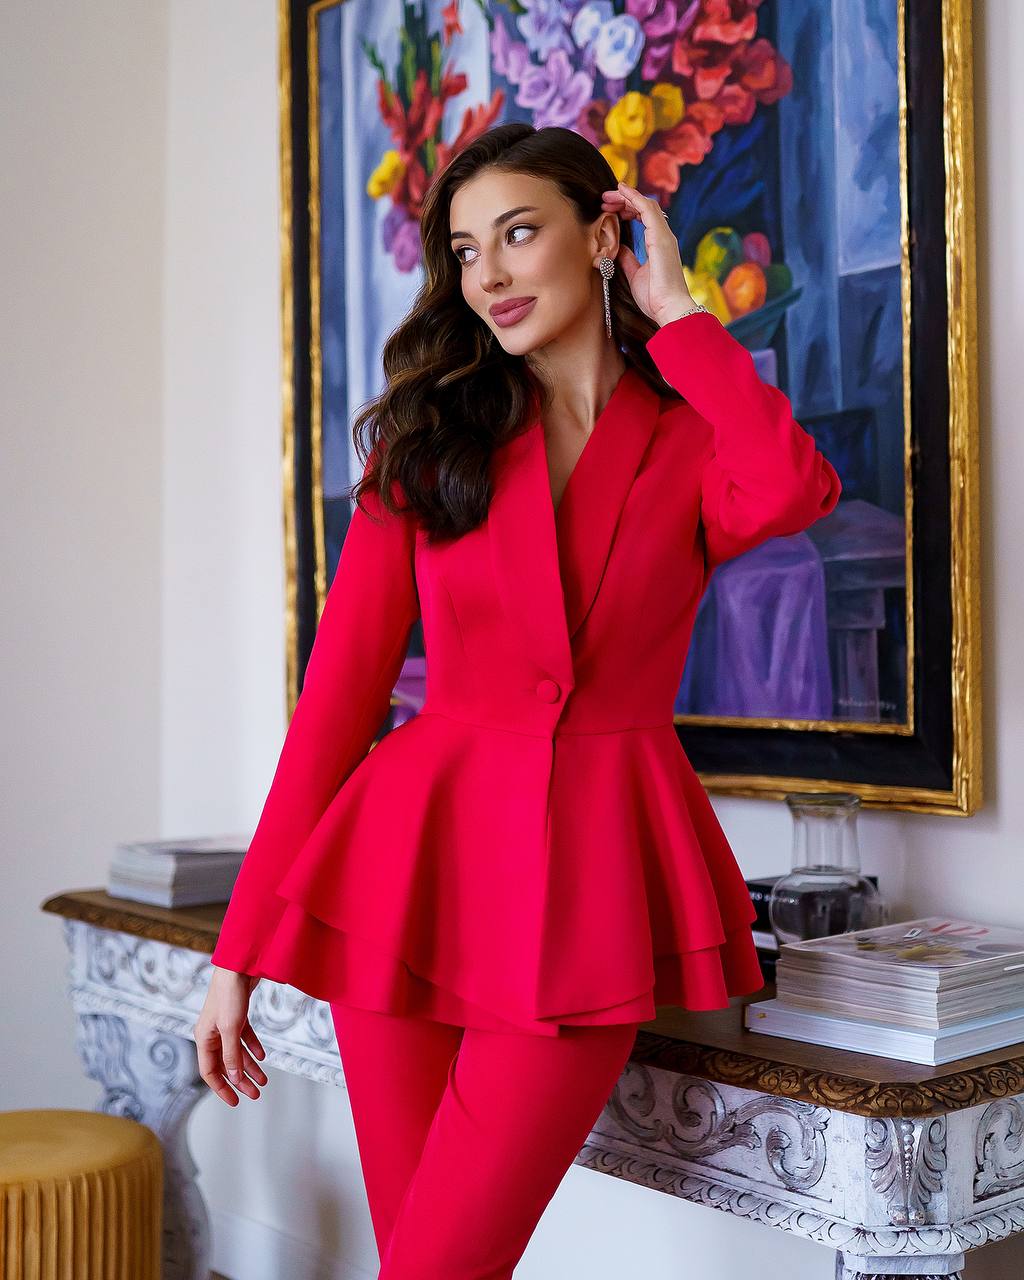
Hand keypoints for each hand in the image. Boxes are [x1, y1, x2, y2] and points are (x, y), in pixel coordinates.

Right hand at [193, 967, 266, 1104]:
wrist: (239, 964)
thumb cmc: (230, 994)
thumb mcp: (231, 1028)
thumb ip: (232, 1055)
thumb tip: (235, 1079)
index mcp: (203, 1038)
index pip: (210, 1072)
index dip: (222, 1088)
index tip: (236, 1102)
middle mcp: (211, 1033)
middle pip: (225, 1064)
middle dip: (241, 1080)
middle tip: (256, 1094)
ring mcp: (224, 1024)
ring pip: (237, 1052)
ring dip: (250, 1066)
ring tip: (264, 1080)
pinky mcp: (237, 1015)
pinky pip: (244, 1037)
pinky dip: (253, 1047)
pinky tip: (263, 1056)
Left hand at [600, 181, 692, 324]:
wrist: (668, 309)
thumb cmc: (655, 298)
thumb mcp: (635, 275)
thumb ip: (629, 260)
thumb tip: (619, 248)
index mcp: (659, 244)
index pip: (644, 216)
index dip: (627, 208)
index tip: (609, 209)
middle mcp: (664, 236)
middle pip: (644, 207)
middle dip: (623, 200)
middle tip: (605, 200)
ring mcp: (664, 235)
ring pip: (646, 204)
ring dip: (625, 196)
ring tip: (607, 196)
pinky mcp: (660, 237)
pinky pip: (647, 208)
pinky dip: (634, 197)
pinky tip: (621, 190)